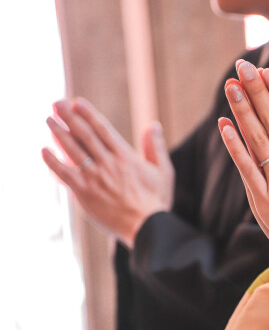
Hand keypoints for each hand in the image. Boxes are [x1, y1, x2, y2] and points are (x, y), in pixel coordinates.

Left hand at [42, 97, 174, 247]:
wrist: (147, 227)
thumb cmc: (157, 201)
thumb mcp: (164, 171)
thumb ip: (155, 147)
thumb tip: (153, 125)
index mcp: (126, 156)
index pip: (103, 129)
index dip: (89, 114)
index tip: (77, 102)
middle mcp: (108, 164)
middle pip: (84, 135)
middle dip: (69, 117)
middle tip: (57, 103)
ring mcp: (94, 178)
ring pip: (72, 150)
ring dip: (58, 133)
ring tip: (48, 120)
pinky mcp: (84, 193)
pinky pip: (63, 174)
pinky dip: (52, 161)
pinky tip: (43, 150)